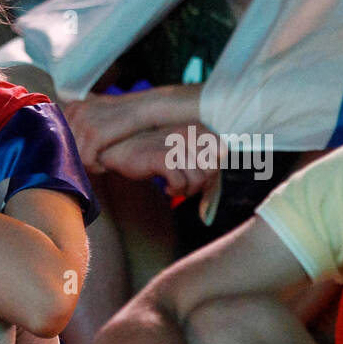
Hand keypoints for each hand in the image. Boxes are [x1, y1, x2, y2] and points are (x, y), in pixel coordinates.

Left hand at [62, 93, 146, 171]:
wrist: (148, 111)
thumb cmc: (123, 119)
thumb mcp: (97, 116)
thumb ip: (79, 126)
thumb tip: (61, 144)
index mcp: (73, 108)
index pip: (57, 140)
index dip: (68, 153)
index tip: (83, 158)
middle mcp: (75, 112)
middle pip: (63, 149)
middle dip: (77, 160)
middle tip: (94, 163)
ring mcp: (84, 121)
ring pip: (74, 156)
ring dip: (88, 165)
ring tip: (102, 164)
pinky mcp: (95, 133)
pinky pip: (86, 160)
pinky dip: (96, 167)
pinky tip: (105, 167)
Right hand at [98, 125, 218, 194]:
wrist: (120, 149)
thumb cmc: (154, 155)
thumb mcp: (183, 160)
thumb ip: (203, 177)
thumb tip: (208, 215)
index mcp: (198, 128)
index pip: (222, 155)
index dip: (210, 171)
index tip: (193, 175)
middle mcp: (188, 133)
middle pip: (212, 170)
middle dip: (199, 184)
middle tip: (183, 184)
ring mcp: (174, 145)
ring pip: (198, 180)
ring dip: (186, 190)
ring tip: (173, 187)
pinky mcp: (160, 157)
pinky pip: (180, 183)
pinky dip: (175, 190)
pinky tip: (166, 188)